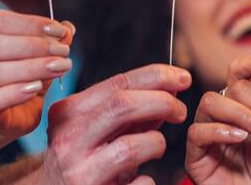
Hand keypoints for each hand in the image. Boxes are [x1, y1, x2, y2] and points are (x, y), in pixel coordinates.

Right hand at [0, 10, 74, 138]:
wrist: (2, 112)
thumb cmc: (18, 73)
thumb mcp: (34, 52)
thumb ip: (49, 38)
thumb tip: (68, 29)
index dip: (30, 24)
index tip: (59, 30)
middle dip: (32, 46)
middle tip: (62, 50)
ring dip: (32, 68)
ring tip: (59, 67)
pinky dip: (16, 93)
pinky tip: (38, 87)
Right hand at [37, 64, 191, 184]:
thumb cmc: (79, 160)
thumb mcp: (94, 129)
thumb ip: (127, 110)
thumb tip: (169, 87)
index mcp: (68, 112)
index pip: (118, 82)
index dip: (157, 76)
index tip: (182, 78)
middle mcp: (68, 138)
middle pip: (123, 105)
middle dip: (162, 102)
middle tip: (181, 111)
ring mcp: (77, 169)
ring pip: (131, 146)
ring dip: (157, 143)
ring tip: (157, 147)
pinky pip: (139, 183)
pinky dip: (148, 180)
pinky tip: (142, 179)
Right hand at [185, 55, 250, 184]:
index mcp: (243, 109)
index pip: (237, 75)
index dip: (250, 64)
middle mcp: (223, 118)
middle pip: (227, 87)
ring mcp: (208, 136)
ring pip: (209, 103)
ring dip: (239, 113)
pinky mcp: (196, 158)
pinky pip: (197, 132)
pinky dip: (220, 130)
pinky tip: (240, 139)